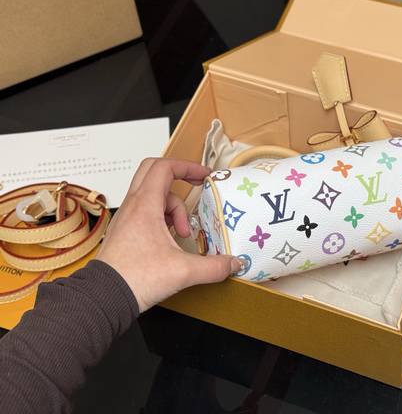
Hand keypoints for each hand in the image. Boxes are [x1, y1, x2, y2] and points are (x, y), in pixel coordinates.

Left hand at [96, 158, 241, 312]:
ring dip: (173, 206)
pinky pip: (146, 211)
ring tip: (184, 233)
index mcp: (145, 205)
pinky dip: (162, 218)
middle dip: (178, 176)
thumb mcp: (183, 271)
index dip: (188, 166)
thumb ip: (214, 266)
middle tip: (196, 185)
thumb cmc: (136, 279)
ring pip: (151, 194)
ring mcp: (126, 218)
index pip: (165, 168)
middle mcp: (133, 206)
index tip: (205, 176)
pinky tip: (171, 240)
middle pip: (153, 172)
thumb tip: (234, 263)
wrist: (103, 298)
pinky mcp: (125, 232)